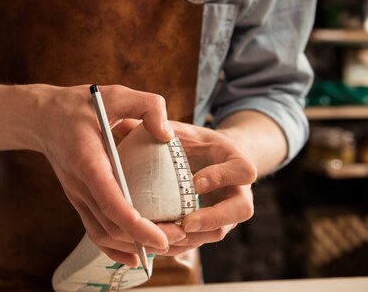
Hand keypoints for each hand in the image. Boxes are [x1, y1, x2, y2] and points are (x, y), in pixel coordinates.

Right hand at [32, 84, 175, 265]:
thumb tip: (167, 136)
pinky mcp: (78, 200)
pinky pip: (95, 231)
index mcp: (88, 161)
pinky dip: (115, 248)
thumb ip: (147, 105)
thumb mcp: (115, 93)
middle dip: (145, 239)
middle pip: (110, 226)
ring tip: (167, 245)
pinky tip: (136, 257)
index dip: (136, 225)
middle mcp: (79, 185)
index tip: (162, 237)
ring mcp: (77, 196)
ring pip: (103, 234)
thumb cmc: (81, 104)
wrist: (43, 118)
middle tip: (180, 235)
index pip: (110, 202)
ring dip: (133, 246)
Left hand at [158, 121, 257, 254]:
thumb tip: (123, 123)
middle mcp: (237, 191)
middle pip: (241, 210)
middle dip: (213, 218)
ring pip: (218, 232)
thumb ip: (160, 126)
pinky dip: (179, 245)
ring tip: (164, 236)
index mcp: (236, 162)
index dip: (222, 177)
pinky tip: (155, 244)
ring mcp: (227, 213)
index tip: (195, 181)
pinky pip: (199, 242)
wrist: (207, 160)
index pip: (244, 170)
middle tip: (185, 222)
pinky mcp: (209, 228)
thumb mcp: (182, 130)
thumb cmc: (192, 142)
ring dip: (192, 237)